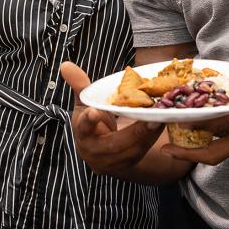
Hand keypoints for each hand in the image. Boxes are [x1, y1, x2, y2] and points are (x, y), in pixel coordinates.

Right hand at [60, 62, 163, 177]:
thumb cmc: (91, 124)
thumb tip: (65, 64)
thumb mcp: (84, 105)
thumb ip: (79, 85)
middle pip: (115, 144)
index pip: (83, 127)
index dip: (88, 120)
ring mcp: (113, 161)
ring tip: (162, 117)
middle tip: (151, 116)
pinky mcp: (129, 164)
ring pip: (133, 149)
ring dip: (149, 133)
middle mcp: (96, 151)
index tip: (93, 112)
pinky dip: (153, 137)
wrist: (99, 153)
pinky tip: (163, 122)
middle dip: (134, 132)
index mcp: (83, 134)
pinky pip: (143, 150)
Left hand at [161, 73, 228, 165]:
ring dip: (194, 149)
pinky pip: (221, 143)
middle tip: (165, 149)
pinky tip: (193, 128)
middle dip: (189, 154)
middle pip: (214, 153)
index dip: (202, 123)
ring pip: (216, 151)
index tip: (181, 119)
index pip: (224, 126)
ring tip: (171, 140)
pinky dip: (205, 138)